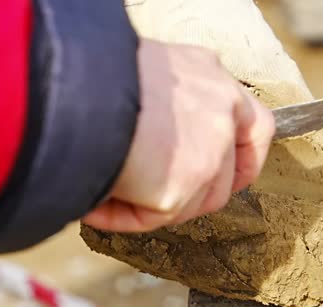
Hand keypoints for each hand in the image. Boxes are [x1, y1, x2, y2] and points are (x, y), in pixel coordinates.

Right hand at [82, 39, 274, 232]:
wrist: (70, 85)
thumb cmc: (86, 73)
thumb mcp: (134, 73)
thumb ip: (157, 105)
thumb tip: (143, 143)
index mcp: (207, 72)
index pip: (252, 123)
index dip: (244, 157)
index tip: (229, 175)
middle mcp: (219, 107)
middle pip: (228, 173)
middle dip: (195, 194)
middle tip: (154, 199)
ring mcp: (210, 149)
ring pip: (195, 201)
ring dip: (153, 204)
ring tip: (105, 189)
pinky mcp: (185, 184)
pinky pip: (154, 217)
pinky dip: (121, 216)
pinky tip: (93, 199)